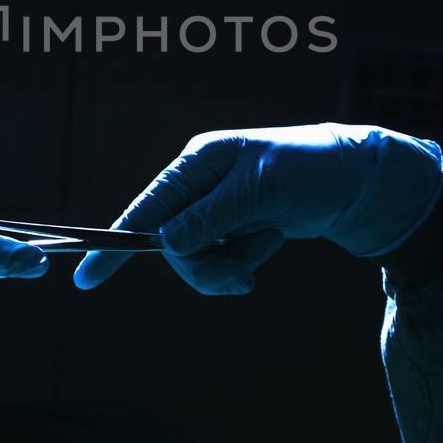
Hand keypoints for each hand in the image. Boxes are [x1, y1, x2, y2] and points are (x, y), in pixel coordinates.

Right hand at [72, 124, 442, 295]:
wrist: (357, 181)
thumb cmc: (309, 170)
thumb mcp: (259, 192)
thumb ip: (210, 219)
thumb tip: (165, 245)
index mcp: (196, 164)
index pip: (146, 209)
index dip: (114, 243)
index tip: (85, 277)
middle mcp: (198, 186)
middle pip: (171, 247)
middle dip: (207, 265)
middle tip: (244, 272)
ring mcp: (215, 209)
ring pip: (196, 259)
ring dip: (232, 264)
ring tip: (269, 244)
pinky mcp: (233, 228)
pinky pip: (220, 261)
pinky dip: (244, 262)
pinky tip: (271, 243)